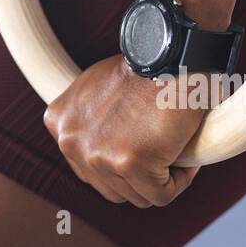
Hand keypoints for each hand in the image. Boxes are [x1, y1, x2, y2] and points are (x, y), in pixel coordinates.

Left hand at [43, 55, 202, 207]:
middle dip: (141, 175)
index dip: (122, 161)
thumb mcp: (98, 87)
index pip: (90, 168)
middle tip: (163, 148)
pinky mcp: (130, 164)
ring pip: (137, 195)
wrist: (169, 51)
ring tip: (174, 146)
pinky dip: (181, 179)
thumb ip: (92, 119)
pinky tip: (186, 152)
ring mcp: (96, 154)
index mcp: (58, 121)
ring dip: (161, 177)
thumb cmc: (145, 65)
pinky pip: (161, 195)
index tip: (143, 144)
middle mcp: (69, 141)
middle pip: (111, 188)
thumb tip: (106, 145)